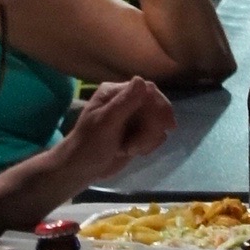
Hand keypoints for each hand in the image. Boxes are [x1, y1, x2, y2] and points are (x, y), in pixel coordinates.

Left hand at [57, 77, 175, 181]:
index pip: (147, 90)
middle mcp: (127, 101)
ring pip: (158, 124)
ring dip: (147, 140)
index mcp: (116, 93)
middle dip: (151, 130)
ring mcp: (133, 118)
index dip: (160, 106)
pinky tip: (131, 152)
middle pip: (156, 108)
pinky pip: (156, 136)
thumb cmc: (89, 144)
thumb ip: (124, 103)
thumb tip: (142, 80)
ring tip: (128, 150)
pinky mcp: (138, 133)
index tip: (167, 125)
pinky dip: (147, 146)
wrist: (81, 169)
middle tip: (135, 147)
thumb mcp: (106, 123)